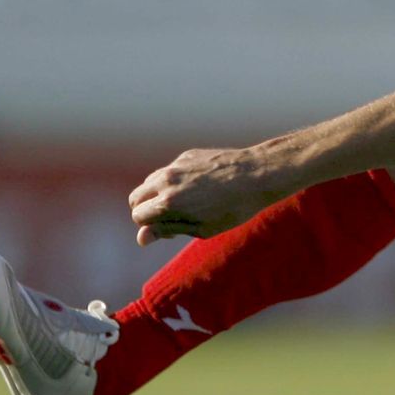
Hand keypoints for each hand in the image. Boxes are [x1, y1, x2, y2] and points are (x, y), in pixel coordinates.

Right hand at [128, 146, 284, 245]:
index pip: (138, 216)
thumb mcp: (202, 228)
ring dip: (156, 195)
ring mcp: (176, 165)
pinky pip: (169, 170)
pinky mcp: (187, 156)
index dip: (150, 228)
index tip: (170, 231)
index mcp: (168, 202)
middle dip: (146, 210)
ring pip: (150, 182)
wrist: (258, 175)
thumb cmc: (234, 208)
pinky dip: (174, 181)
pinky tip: (199, 188)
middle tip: (171, 219)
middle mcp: (166, 180)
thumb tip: (141, 238)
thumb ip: (168, 230)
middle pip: (136, 197)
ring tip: (184, 205)